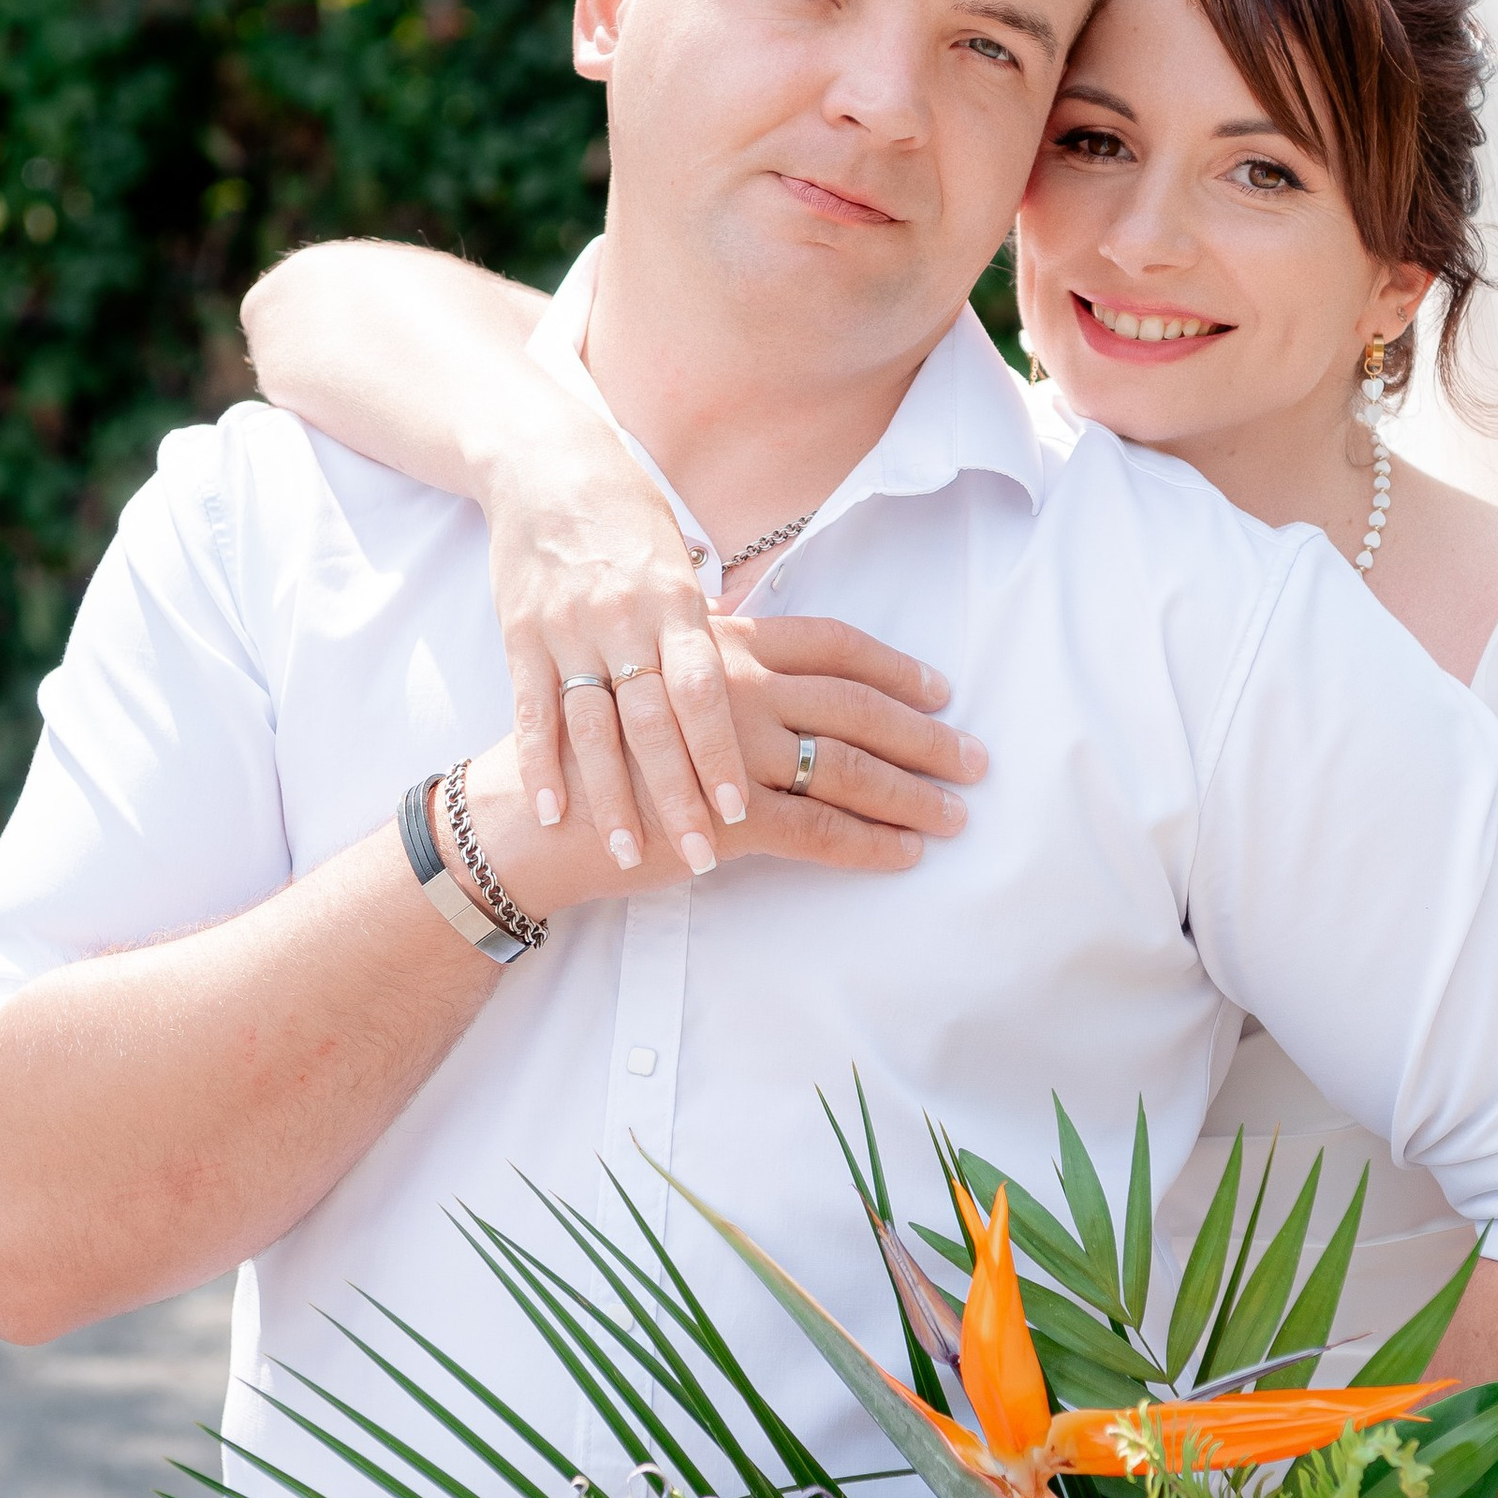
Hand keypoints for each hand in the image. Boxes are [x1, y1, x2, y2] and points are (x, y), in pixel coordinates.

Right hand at [449, 618, 985, 914]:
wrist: (521, 809)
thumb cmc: (582, 746)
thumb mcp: (644, 673)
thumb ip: (704, 666)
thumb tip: (759, 665)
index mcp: (720, 643)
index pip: (832, 643)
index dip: (895, 668)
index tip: (941, 691)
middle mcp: (732, 683)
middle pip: (856, 705)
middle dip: (924, 735)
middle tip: (975, 760)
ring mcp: (727, 747)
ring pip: (846, 767)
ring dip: (911, 794)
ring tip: (955, 814)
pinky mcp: (719, 814)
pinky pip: (815, 829)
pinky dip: (867, 844)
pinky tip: (904, 855)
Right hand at [487, 417, 744, 850]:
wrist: (545, 465)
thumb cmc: (630, 519)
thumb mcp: (682, 566)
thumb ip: (711, 631)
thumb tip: (773, 686)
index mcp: (676, 601)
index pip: (704, 689)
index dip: (720, 751)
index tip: (742, 809)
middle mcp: (624, 618)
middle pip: (655, 722)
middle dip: (678, 794)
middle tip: (702, 855)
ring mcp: (569, 629)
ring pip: (594, 725)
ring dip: (610, 795)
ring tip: (629, 854)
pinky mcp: (521, 636)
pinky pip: (533, 708)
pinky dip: (541, 762)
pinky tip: (553, 812)